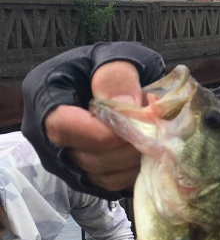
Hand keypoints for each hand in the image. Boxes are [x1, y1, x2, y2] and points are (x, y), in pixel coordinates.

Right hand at [43, 61, 143, 192]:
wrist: (114, 80)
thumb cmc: (112, 64)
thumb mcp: (116, 54)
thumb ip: (116, 75)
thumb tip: (124, 106)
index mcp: (43, 94)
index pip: (63, 126)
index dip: (104, 132)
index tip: (140, 124)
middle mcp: (45, 133)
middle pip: (85, 156)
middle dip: (127, 147)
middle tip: (157, 129)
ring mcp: (63, 159)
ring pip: (100, 176)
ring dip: (135, 161)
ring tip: (154, 136)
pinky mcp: (83, 175)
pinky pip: (110, 185)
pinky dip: (134, 173)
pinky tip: (148, 151)